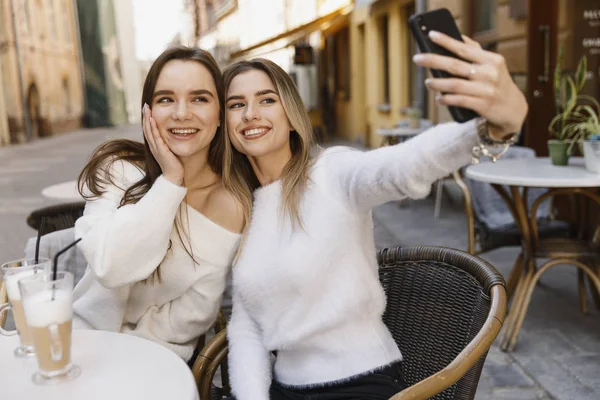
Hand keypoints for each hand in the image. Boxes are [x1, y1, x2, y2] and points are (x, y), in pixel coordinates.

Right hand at [142, 104, 183, 185]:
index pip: (149, 130)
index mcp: (155, 145)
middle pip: (146, 128)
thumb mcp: (169, 151)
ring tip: (147, 109)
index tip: (148, 110)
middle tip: (145, 105)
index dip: (147, 119)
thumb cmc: (173, 164)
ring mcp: (156, 148)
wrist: (173, 177)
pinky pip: (156, 137)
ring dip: (147, 119)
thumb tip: (173, 134)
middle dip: (146, 116)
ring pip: (149, 131)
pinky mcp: (160, 150)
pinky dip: (153, 128)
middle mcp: (153, 146)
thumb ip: (168, 143)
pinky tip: (152, 120)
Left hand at [413, 31, 527, 139]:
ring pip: (455, 85)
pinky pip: (459, 100)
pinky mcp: (483, 105)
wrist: (513, 108)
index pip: (464, 48)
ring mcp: (486, 90)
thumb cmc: (497, 82)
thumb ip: (476, 52)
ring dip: (437, 83)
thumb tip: (457, 38)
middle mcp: (489, 73)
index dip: (446, 41)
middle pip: (455, 65)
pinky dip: (446, 99)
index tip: (431, 35)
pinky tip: (439, 98)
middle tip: (418, 58)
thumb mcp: (492, 64)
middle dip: (433, 61)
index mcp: (491, 59)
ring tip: (428, 82)